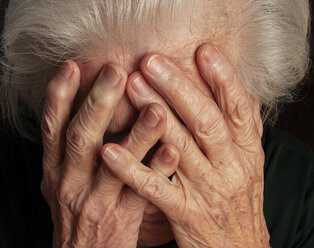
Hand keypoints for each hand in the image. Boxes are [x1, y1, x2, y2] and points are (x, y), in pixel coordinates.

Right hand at [40, 61, 178, 247]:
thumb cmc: (77, 211)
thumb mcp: (64, 179)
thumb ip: (72, 148)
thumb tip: (84, 105)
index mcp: (56, 169)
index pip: (52, 127)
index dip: (59, 97)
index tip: (74, 67)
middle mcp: (70, 181)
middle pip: (81, 137)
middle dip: (98, 103)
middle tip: (117, 72)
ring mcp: (95, 200)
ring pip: (114, 163)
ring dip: (136, 135)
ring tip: (156, 108)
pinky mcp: (121, 218)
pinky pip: (141, 191)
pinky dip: (156, 169)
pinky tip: (172, 150)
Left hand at [101, 44, 269, 246]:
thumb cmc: (240, 200)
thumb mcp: (251, 164)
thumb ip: (246, 129)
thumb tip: (246, 92)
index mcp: (248, 152)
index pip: (240, 110)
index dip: (224, 80)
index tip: (203, 52)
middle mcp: (230, 168)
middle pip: (206, 122)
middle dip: (179, 89)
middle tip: (151, 61)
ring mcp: (208, 191)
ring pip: (180, 149)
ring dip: (155, 117)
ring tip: (131, 88)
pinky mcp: (186, 214)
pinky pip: (157, 189)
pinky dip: (133, 169)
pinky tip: (110, 149)